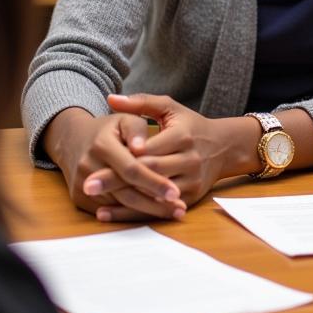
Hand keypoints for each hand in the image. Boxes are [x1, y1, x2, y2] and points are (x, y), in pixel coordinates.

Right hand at [42, 107, 185, 221]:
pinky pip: (111, 209)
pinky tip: (155, 214)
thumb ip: (136, 129)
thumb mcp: (124, 119)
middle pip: (126, 192)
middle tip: (179, 209)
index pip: (131, 169)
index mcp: (102, 145)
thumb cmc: (109, 129)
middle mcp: (88, 167)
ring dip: (148, 211)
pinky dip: (133, 213)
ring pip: (120, 204)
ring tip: (174, 213)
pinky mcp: (80, 199)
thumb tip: (141, 147)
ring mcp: (82, 186)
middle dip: (155, 203)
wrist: (73, 139)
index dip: (154, 181)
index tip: (175, 191)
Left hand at [96, 93, 235, 207]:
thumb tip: (110, 99)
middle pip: (149, 173)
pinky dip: (137, 212)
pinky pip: (161, 208)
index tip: (99, 157)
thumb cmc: (189, 125)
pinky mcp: (190, 197)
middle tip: (89, 184)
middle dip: (118, 180)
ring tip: (96, 203)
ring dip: (125, 201)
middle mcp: (189, 160)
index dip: (127, 155)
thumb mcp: (169, 108)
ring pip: (155, 195)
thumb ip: (140, 103)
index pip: (150, 148)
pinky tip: (114, 213)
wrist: (223, 147)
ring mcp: (191, 181)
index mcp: (182, 136)